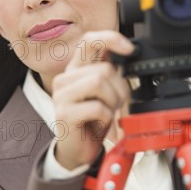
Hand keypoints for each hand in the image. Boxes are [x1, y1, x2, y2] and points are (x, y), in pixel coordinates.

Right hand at [52, 31, 133, 169]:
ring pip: (99, 83)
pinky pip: (97, 107)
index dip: (110, 38)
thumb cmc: (93, 122)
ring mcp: (62, 95)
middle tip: (118, 106)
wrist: (79, 151)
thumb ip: (110, 75)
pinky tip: (102, 124)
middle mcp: (66, 78)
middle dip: (120, 89)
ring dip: (113, 102)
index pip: (89, 41)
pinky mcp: (64, 112)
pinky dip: (107, 118)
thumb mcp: (105, 94)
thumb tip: (126, 57)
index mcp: (77, 70)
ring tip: (110, 114)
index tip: (129, 49)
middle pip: (104, 69)